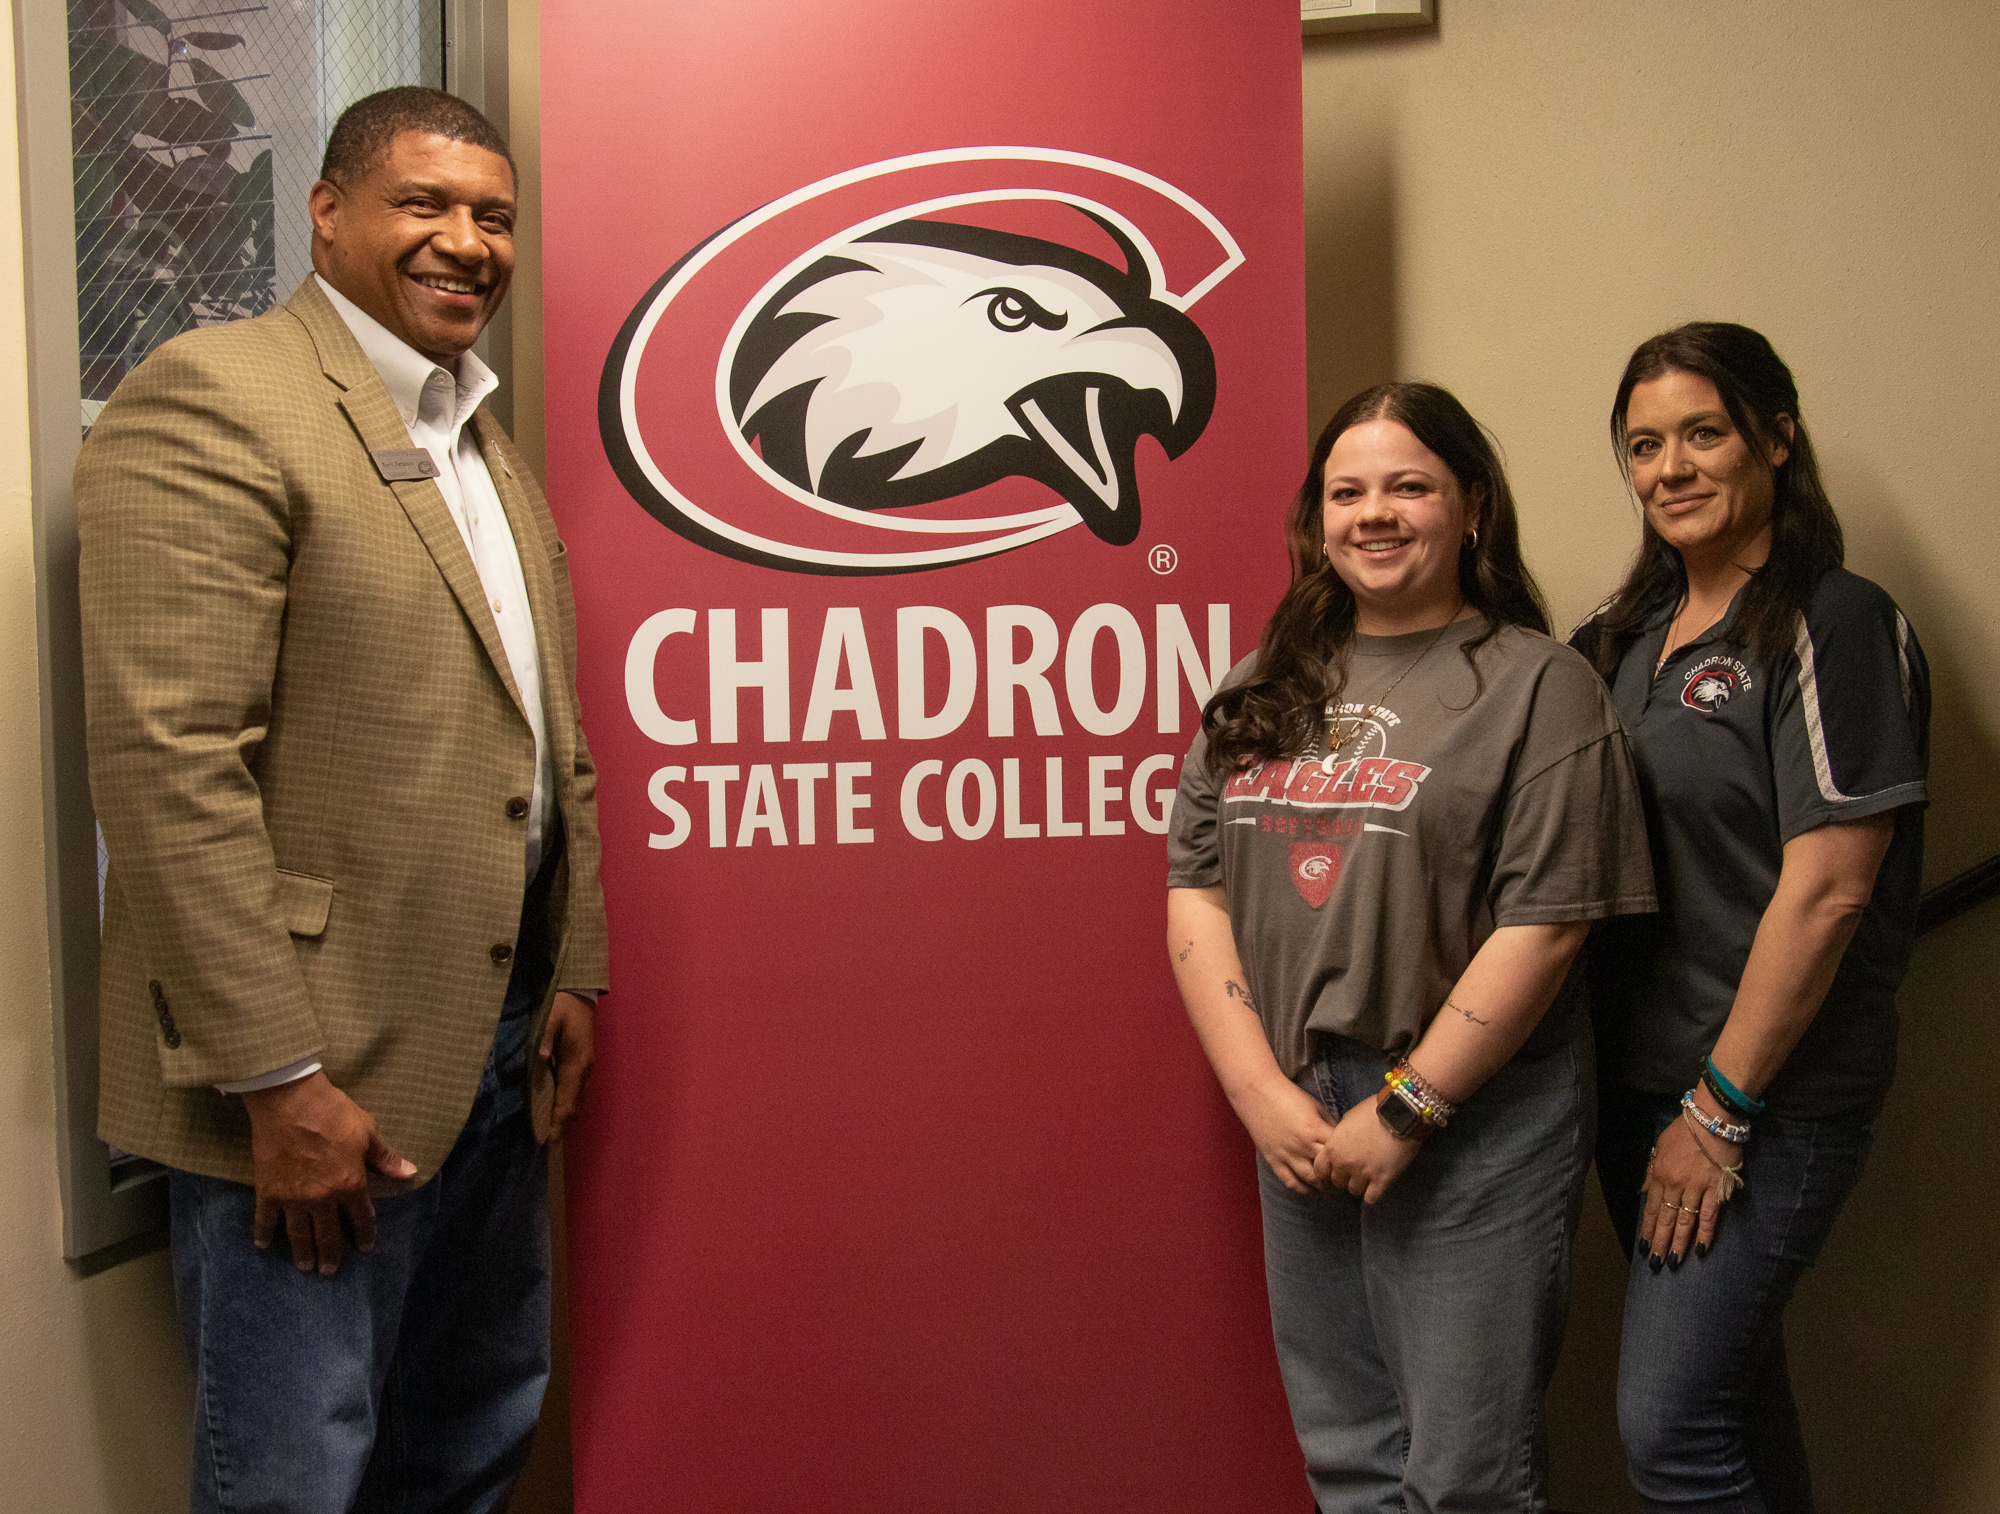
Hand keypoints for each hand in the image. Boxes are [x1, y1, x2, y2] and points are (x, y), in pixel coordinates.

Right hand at [240, 1072, 414, 1275]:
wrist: (290, 1102)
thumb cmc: (333, 1113)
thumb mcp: (367, 1133)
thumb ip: (385, 1158)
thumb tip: (409, 1173)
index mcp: (350, 1185)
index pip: (361, 1217)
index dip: (364, 1234)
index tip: (365, 1248)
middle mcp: (322, 1199)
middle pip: (327, 1235)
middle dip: (330, 1255)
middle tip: (329, 1271)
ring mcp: (293, 1198)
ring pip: (299, 1234)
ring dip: (302, 1253)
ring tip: (305, 1268)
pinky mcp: (268, 1192)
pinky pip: (265, 1220)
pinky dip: (263, 1233)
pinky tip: (263, 1245)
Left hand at [538, 990, 594, 1143]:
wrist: (579, 996)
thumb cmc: (562, 1007)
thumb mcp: (551, 1017)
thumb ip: (544, 1037)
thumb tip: (539, 1057)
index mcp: (577, 1063)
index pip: (567, 1099)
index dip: (558, 1119)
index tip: (548, 1137)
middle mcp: (584, 1070)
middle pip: (575, 1105)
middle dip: (563, 1125)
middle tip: (548, 1143)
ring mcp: (585, 1069)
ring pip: (578, 1100)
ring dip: (566, 1118)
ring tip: (553, 1135)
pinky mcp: (582, 1065)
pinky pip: (577, 1092)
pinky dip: (569, 1106)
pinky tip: (560, 1114)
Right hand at [1232, 1074, 1339, 1194]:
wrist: (1257, 1093)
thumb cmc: (1289, 1096)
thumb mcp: (1316, 1107)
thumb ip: (1329, 1125)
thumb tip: (1341, 1140)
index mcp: (1315, 1130)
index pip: (1338, 1151)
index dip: (1348, 1157)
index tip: (1352, 1160)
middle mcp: (1302, 1145)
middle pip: (1327, 1169)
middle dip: (1338, 1174)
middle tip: (1345, 1176)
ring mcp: (1287, 1154)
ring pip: (1310, 1180)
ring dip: (1323, 1185)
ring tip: (1330, 1185)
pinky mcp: (1274, 1160)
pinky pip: (1290, 1181)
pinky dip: (1302, 1189)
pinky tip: (1310, 1189)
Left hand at [1312, 1095, 1423, 1202]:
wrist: (1399, 1113)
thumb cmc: (1372, 1111)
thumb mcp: (1347, 1120)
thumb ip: (1339, 1137)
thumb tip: (1339, 1145)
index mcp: (1332, 1148)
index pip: (1319, 1171)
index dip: (1327, 1172)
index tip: (1335, 1170)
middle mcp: (1344, 1163)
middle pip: (1337, 1182)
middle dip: (1344, 1177)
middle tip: (1355, 1170)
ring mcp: (1363, 1173)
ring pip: (1354, 1191)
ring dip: (1360, 1185)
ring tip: (1368, 1176)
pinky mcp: (1382, 1180)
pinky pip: (1371, 1198)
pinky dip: (1373, 1194)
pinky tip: (1377, 1185)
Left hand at [1639, 1113, 1736, 1269]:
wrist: (1712, 1119)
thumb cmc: (1685, 1131)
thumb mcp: (1660, 1147)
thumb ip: (1652, 1170)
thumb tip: (1644, 1191)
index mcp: (1659, 1175)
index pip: (1651, 1208)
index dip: (1647, 1229)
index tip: (1643, 1247)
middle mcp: (1675, 1185)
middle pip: (1666, 1219)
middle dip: (1659, 1242)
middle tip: (1655, 1264)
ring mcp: (1696, 1188)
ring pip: (1685, 1221)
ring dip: (1679, 1243)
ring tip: (1673, 1261)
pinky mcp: (1717, 1189)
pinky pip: (1710, 1216)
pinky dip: (1705, 1233)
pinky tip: (1701, 1250)